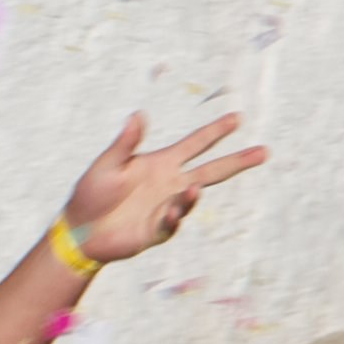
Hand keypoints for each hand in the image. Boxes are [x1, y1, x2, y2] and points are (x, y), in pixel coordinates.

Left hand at [61, 110, 264, 265]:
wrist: (80, 229)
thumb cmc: (91, 193)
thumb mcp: (107, 165)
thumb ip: (125, 143)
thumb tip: (137, 114)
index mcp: (161, 163)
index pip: (195, 144)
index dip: (215, 132)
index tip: (237, 118)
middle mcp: (170, 184)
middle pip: (211, 170)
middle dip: (237, 161)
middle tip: (264, 151)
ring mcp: (167, 207)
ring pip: (193, 199)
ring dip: (194, 196)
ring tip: (193, 189)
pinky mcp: (158, 230)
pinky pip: (171, 223)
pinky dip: (173, 216)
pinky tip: (169, 211)